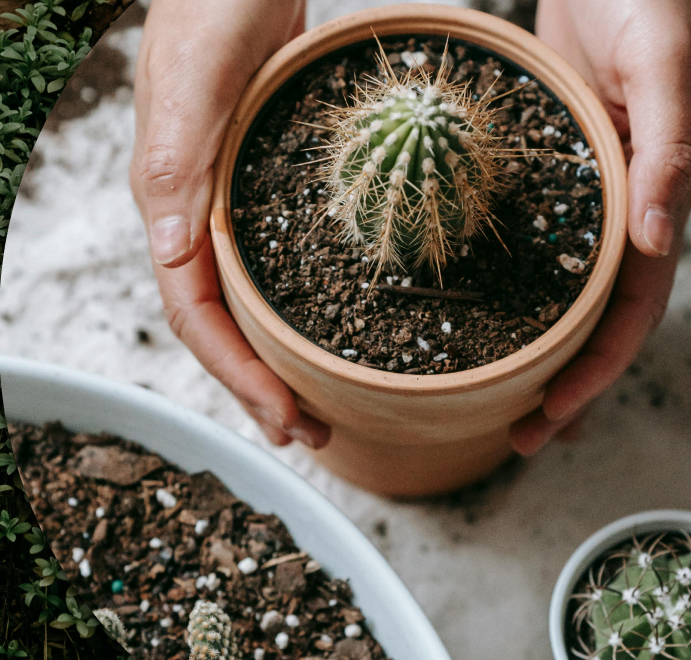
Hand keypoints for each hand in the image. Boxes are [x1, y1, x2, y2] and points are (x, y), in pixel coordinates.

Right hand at [129, 0, 329, 447]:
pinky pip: (268, 259)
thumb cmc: (209, 6)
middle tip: (311, 433)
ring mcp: (223, 198)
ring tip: (320, 401)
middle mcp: (191, 212)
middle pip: (217, 323)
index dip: (234, 374)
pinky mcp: (256, 180)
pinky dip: (294, 302)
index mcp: (168, 202)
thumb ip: (173, 160)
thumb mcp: (192, 78)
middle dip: (257, 386)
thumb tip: (168, 256)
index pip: (193, 313)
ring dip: (274, 356)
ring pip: (243, 298)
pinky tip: (328, 319)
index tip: (284, 418)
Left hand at [511, 0, 690, 453]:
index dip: (594, 371)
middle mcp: (617, 207)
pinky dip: (499, 278)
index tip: (548, 419)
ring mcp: (578, 192)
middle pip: (590, 316)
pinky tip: (462, 304)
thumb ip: (669, 148)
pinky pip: (520, 237)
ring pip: (555, 287)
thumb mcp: (663, 64)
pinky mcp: (541, 167)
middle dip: (561, 383)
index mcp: (655, 198)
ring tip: (485, 396)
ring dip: (529, 344)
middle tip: (515, 438)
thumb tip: (658, 241)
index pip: (629, 308)